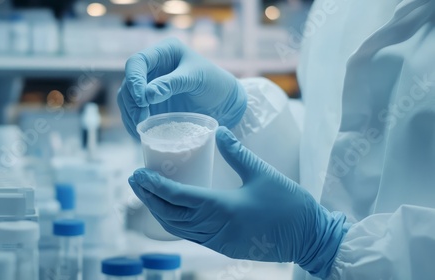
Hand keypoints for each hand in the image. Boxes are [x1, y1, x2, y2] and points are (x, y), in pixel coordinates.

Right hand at [118, 38, 246, 138]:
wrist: (225, 102)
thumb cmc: (215, 83)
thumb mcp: (196, 79)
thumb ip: (172, 84)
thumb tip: (147, 95)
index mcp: (163, 52)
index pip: (138, 62)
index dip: (134, 80)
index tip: (141, 99)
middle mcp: (153, 68)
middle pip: (129, 82)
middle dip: (132, 102)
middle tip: (141, 120)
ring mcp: (150, 86)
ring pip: (128, 99)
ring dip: (130, 114)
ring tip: (140, 129)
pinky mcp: (151, 105)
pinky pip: (136, 112)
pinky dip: (134, 123)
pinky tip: (140, 134)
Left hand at [128, 127, 349, 277]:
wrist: (309, 237)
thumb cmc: (289, 204)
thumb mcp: (262, 173)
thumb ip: (237, 152)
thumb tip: (220, 130)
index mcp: (222, 208)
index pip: (178, 198)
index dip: (155, 186)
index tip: (138, 173)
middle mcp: (214, 228)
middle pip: (170, 215)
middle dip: (148, 197)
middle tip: (135, 179)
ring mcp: (217, 241)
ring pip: (177, 228)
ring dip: (158, 211)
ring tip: (146, 193)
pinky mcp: (223, 246)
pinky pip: (190, 235)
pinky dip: (174, 222)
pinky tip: (170, 211)